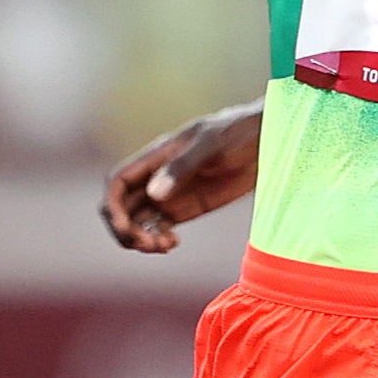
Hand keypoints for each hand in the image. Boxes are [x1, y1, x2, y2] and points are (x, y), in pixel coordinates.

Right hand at [99, 100, 263, 253]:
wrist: (265, 141)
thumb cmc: (237, 132)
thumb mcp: (211, 144)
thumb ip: (182, 166)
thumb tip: (155, 194)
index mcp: (156, 156)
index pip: (117, 182)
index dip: (112, 206)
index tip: (125, 227)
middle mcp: (156, 176)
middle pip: (121, 207)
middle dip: (124, 230)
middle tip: (148, 244)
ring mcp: (169, 194)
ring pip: (136, 222)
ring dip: (140, 239)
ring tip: (164, 245)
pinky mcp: (184, 209)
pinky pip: (157, 228)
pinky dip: (157, 240)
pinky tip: (173, 243)